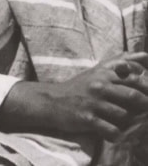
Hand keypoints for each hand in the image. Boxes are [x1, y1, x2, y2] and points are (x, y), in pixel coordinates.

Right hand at [0, 52, 147, 141]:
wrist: (52, 101)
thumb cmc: (80, 86)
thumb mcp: (98, 70)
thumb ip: (121, 62)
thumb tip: (144, 55)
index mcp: (103, 72)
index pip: (134, 74)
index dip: (144, 84)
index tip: (142, 91)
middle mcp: (99, 85)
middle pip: (133, 94)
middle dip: (142, 105)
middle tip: (140, 109)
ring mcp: (93, 102)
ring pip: (124, 115)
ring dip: (126, 122)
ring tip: (121, 121)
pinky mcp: (87, 119)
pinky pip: (112, 131)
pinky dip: (116, 135)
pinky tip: (111, 132)